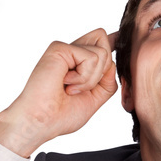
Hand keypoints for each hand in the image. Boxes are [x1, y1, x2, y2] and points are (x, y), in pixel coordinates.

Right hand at [0, 28, 118, 156]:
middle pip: (104, 41)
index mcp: (77, 64)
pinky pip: (92, 58)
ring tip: (70, 88)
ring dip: (91, 79)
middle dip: (102, 71)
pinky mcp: (60, 48)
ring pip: (102, 53)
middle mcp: (71, 54)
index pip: (100, 45)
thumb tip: (113, 63)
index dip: (111, 43)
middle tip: (80, 88)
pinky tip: (66, 83)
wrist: (42, 122)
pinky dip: (84, 77)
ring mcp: (65, 50)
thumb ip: (106, 82)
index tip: (118, 38)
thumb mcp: (93, 100)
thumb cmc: (60, 116)